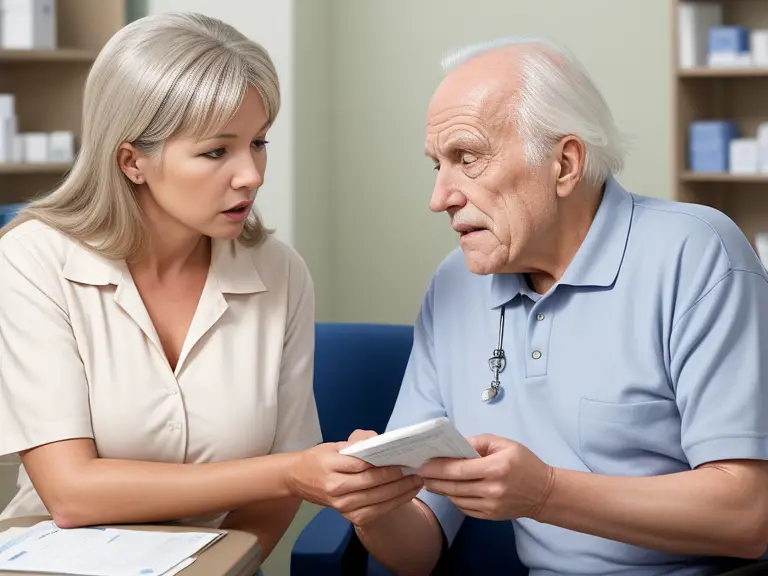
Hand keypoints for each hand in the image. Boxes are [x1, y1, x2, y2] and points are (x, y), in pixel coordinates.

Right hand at [287, 430, 423, 525]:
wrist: (298, 479)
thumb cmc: (319, 458)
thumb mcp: (334, 444)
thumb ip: (358, 442)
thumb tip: (382, 441)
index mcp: (331, 466)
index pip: (361, 466)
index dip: (383, 466)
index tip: (401, 461)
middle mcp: (335, 489)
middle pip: (371, 485)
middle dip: (396, 480)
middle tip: (415, 472)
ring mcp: (341, 505)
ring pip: (375, 501)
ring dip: (398, 494)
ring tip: (415, 484)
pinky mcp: (346, 515)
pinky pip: (373, 513)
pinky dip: (391, 505)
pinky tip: (404, 497)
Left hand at [418, 434, 554, 520]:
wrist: (544, 492)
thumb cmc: (524, 463)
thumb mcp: (504, 444)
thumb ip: (478, 442)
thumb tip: (455, 445)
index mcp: (496, 468)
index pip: (459, 470)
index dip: (438, 468)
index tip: (422, 464)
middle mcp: (492, 489)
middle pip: (454, 486)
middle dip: (433, 479)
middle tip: (419, 472)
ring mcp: (491, 506)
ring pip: (457, 498)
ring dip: (440, 490)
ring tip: (429, 481)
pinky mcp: (490, 516)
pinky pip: (465, 508)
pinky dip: (453, 499)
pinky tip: (447, 490)